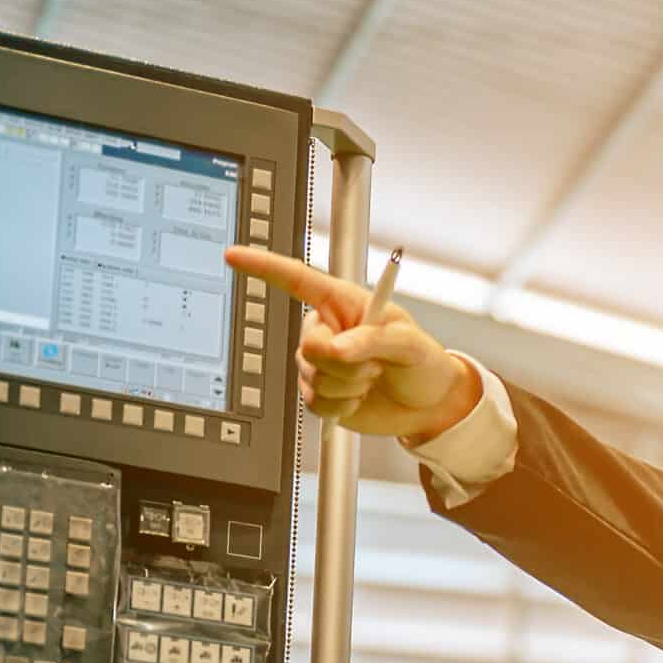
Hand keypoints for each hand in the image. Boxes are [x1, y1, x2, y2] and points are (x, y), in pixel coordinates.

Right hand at [224, 246, 479, 441]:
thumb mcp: (410, 344)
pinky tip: (361, 398)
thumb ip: (372, 341)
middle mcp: (328, 330)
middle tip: (375, 364)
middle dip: (345, 362)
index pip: (298, 280)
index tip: (234, 256)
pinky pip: (315, 401)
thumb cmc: (425, 364)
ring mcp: (322, 363)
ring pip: (312, 376)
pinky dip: (343, 405)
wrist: (429, 406)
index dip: (264, 267)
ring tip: (372, 379)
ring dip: (349, 386)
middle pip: (308, 345)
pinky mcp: (321, 392)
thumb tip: (336, 349)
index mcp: (345, 304)